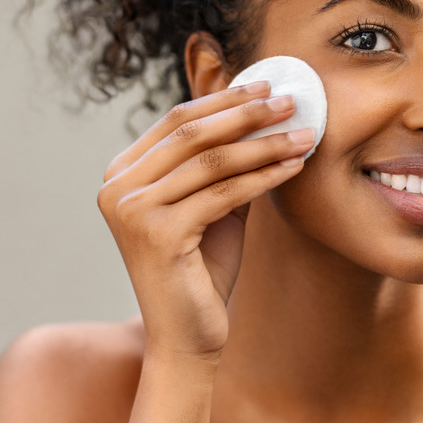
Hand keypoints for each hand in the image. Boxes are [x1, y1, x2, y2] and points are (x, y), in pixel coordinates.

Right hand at [97, 82, 314, 358]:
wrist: (186, 336)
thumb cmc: (201, 270)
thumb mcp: (210, 205)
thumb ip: (223, 163)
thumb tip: (264, 112)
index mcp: (122, 173)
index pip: (177, 120)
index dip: (225, 99)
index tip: (268, 86)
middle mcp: (117, 187)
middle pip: (192, 132)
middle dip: (248, 112)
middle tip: (291, 99)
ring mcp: (132, 210)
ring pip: (212, 160)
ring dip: (265, 143)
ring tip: (305, 133)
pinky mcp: (157, 233)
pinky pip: (224, 193)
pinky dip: (264, 176)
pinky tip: (294, 167)